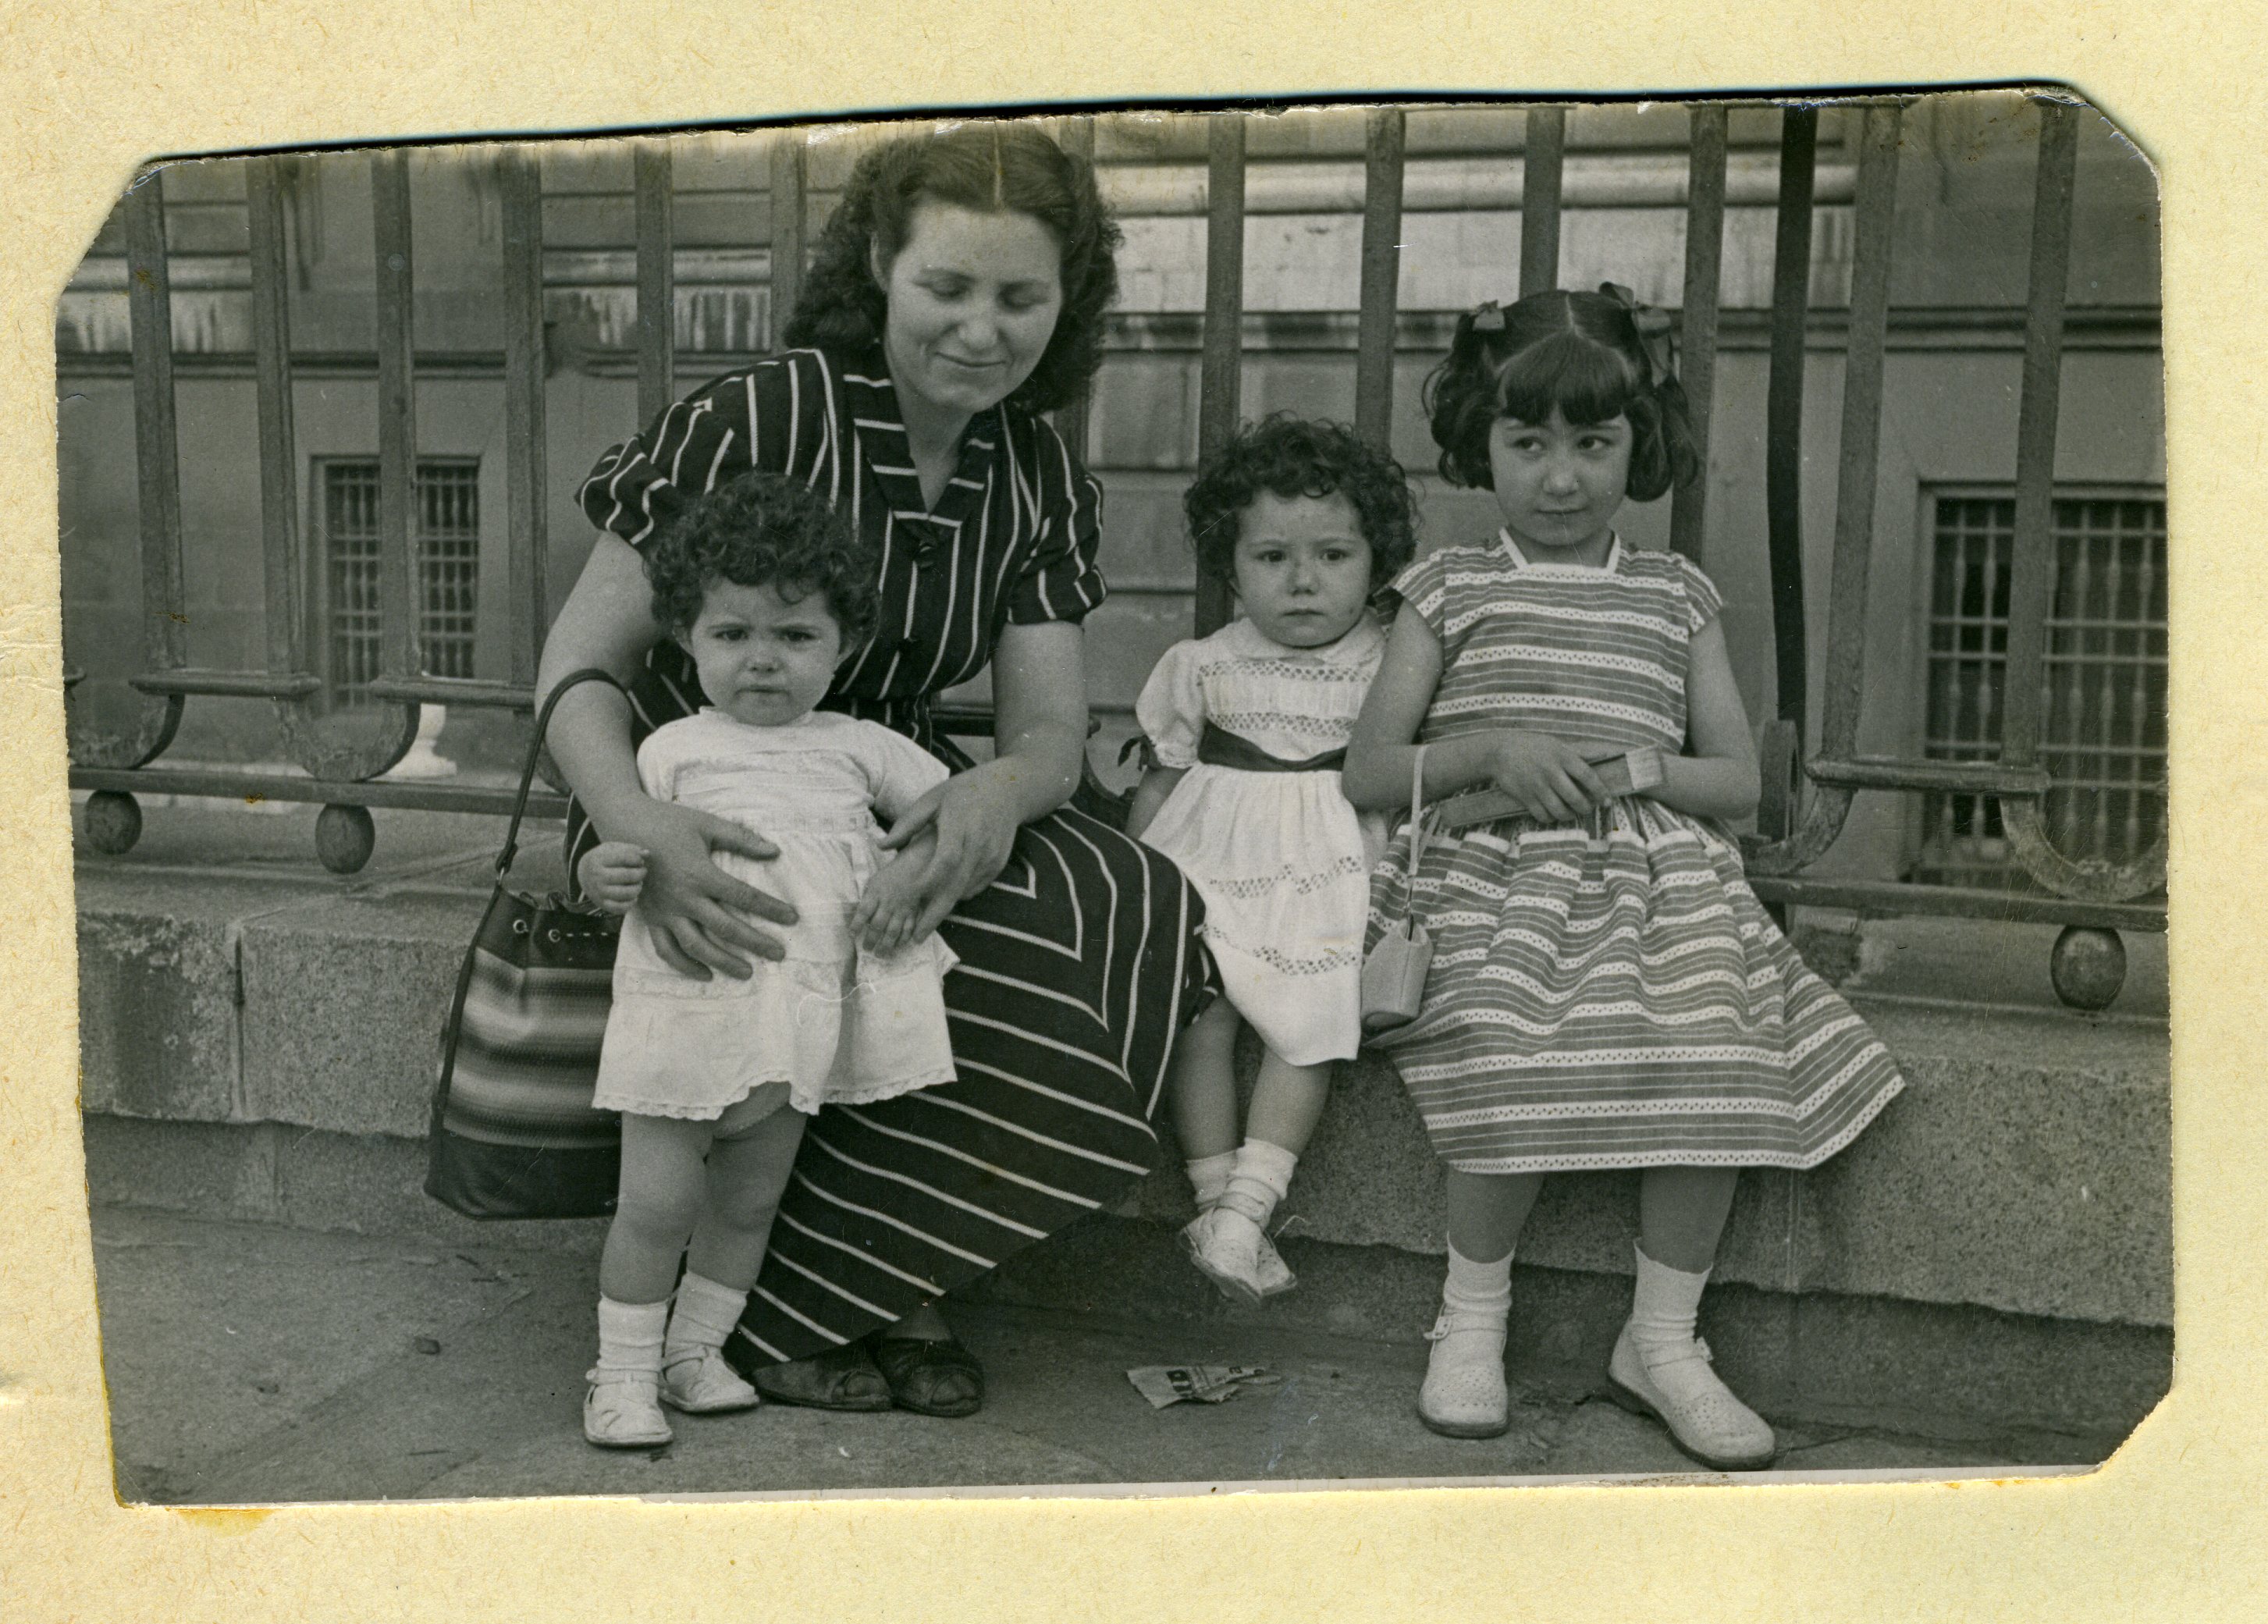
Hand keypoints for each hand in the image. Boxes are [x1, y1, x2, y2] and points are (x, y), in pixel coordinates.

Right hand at [577, 841, 647, 914]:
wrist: (584, 874)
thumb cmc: (605, 858)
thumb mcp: (614, 848)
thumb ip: (631, 849)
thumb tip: (647, 853)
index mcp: (599, 859)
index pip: (625, 858)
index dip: (638, 859)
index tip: (640, 860)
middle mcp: (597, 876)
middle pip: (627, 876)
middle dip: (640, 873)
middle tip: (642, 871)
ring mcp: (599, 892)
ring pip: (627, 893)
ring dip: (638, 888)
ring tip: (638, 883)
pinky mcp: (602, 904)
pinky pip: (622, 908)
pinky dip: (632, 902)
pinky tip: (633, 895)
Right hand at [605, 798, 797, 978]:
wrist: (624, 825)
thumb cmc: (669, 822)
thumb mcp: (707, 824)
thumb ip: (741, 839)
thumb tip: (775, 852)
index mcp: (700, 874)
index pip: (743, 896)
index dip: (770, 909)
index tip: (792, 918)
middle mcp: (683, 898)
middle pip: (725, 927)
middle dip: (755, 943)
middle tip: (779, 954)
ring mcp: (665, 912)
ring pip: (696, 946)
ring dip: (723, 962)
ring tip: (747, 973)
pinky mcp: (650, 918)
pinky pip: (666, 950)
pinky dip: (684, 966)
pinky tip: (705, 974)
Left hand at [863, 764, 1024, 942]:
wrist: (1008, 789)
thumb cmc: (964, 791)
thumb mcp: (932, 799)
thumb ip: (907, 824)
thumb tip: (882, 846)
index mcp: (959, 826)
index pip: (944, 860)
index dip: (927, 882)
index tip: (909, 898)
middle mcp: (978, 844)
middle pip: (955, 886)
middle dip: (935, 914)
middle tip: (916, 936)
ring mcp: (991, 857)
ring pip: (965, 890)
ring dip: (944, 907)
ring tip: (924, 922)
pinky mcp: (998, 864)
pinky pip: (975, 887)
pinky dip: (959, 894)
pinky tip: (944, 896)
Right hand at [1487, 732, 1607, 823]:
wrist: (1500, 751)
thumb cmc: (1534, 747)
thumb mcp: (1557, 745)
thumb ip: (1581, 752)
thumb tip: (1607, 752)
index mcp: (1563, 756)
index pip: (1588, 777)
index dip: (1600, 791)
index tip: (1607, 802)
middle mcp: (1551, 772)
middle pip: (1576, 799)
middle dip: (1586, 808)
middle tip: (1587, 808)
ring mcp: (1537, 786)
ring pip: (1560, 811)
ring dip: (1570, 816)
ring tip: (1571, 813)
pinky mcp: (1525, 797)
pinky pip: (1543, 816)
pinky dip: (1551, 819)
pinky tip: (1553, 814)